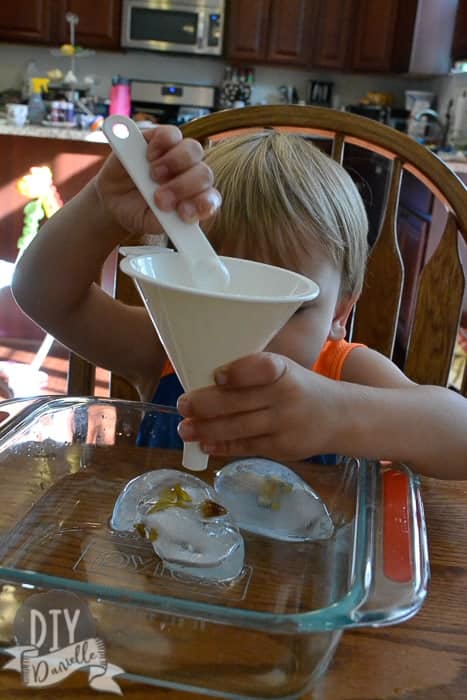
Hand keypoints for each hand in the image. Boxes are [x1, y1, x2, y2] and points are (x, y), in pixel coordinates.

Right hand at [95, 125, 220, 236]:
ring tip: (154, 175)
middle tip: (160, 198)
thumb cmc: (137, 212)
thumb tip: (175, 216)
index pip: (211, 199)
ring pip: (193, 150)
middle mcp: (191, 175)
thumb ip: (163, 221)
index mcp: (195, 198)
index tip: (185, 213)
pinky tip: (149, 156)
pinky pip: (171, 134)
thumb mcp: (148, 223)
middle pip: (204, 174)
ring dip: (175, 163)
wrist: (113, 198)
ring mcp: (177, 154)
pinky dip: (162, 143)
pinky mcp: (159, 138)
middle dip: (183, 187)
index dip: (203, 204)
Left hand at [177, 353, 342, 460]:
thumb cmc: (299, 387)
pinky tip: (204, 444)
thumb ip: (253, 375)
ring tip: (184, 429)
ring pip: (239, 427)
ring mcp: (285, 424)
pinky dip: (223, 446)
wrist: (339, 417)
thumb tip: (204, 383)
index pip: (261, 367)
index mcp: (284, 369)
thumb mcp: (285, 370)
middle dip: (206, 404)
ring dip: (207, 429)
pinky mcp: (283, 448)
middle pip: (240, 401)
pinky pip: (247, 447)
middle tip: (182, 405)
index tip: (216, 376)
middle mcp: (286, 396)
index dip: (238, 372)